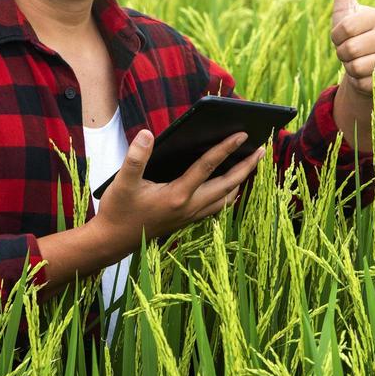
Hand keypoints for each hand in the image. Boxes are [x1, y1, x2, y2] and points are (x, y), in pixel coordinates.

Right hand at [94, 129, 261, 248]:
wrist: (113, 241)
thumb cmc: (118, 210)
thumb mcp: (121, 182)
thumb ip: (135, 158)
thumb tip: (147, 134)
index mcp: (177, 195)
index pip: (207, 167)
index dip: (225, 148)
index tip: (242, 134)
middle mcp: (189, 207)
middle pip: (227, 185)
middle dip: (246, 168)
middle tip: (262, 150)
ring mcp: (190, 216)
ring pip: (225, 199)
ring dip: (240, 182)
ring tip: (250, 166)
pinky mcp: (187, 221)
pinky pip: (216, 208)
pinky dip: (228, 196)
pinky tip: (229, 188)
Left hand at [330, 0, 374, 98]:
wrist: (364, 67)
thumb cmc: (352, 35)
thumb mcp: (344, 9)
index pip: (343, 29)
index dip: (335, 37)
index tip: (342, 36)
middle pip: (348, 49)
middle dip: (342, 54)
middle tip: (350, 52)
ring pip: (356, 67)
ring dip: (350, 69)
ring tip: (358, 63)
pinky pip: (365, 84)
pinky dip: (360, 83)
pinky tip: (367, 77)